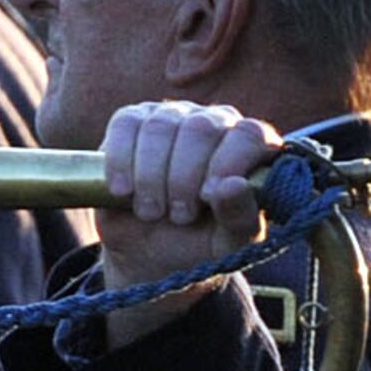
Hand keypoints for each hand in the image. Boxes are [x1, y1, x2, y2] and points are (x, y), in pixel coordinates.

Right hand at [91, 101, 282, 345]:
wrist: (150, 254)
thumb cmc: (200, 244)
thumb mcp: (227, 244)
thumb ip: (240, 218)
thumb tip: (234, 185)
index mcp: (249, 148)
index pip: (249, 134)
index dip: (228, 162)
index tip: (207, 197)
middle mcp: (215, 123)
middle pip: (202, 128)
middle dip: (184, 177)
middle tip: (179, 216)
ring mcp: (173, 117)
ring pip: (161, 126)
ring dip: (151, 176)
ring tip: (151, 212)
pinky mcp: (133, 121)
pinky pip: (125, 124)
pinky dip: (121, 161)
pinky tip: (123, 190)